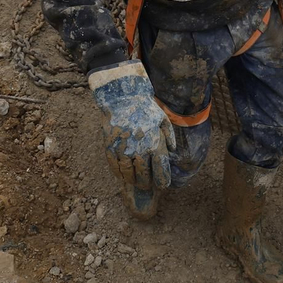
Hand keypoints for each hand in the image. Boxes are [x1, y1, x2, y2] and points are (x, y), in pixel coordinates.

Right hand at [88, 60, 175, 190]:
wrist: (123, 97)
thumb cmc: (145, 108)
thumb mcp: (162, 120)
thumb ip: (169, 137)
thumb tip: (172, 151)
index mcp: (154, 144)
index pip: (160, 171)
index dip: (162, 182)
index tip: (162, 185)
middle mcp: (139, 150)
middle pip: (143, 177)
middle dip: (146, 184)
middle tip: (147, 185)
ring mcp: (123, 150)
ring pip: (128, 175)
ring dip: (132, 181)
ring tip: (135, 182)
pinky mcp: (110, 148)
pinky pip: (114, 167)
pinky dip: (119, 174)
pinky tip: (122, 174)